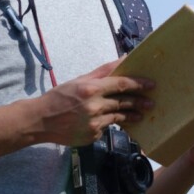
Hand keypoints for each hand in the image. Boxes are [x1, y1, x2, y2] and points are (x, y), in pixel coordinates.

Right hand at [33, 59, 153, 146]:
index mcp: (91, 89)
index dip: (139, 84)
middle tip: (151, 103)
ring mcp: (94, 123)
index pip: (121, 84)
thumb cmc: (61, 97)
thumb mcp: (80, 80)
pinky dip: (108, 123)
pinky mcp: (93, 135)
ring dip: (131, 116)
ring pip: (118, 117)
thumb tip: (124, 58)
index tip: (151, 85)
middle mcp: (94, 106)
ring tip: (139, 115)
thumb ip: (103, 71)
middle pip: (124, 102)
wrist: (41, 120)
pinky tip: (106, 121)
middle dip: (140, 102)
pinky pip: (107, 128)